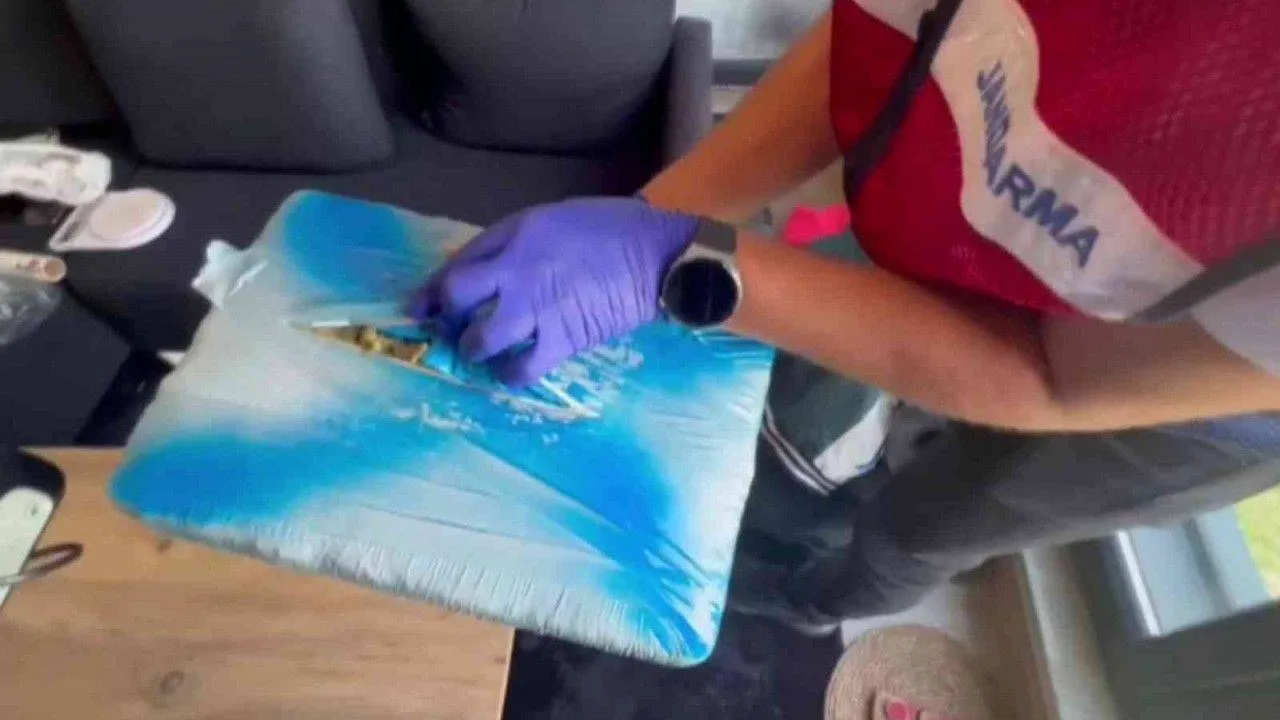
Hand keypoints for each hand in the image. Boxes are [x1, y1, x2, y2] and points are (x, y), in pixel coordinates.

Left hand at [411, 197, 698, 384]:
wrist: (654, 255)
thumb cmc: (606, 228)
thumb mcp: (548, 218)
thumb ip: (509, 242)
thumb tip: (478, 269)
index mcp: (514, 240)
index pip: (456, 267)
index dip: (431, 292)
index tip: (420, 307)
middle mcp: (516, 275)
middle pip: (458, 304)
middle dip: (448, 320)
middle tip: (453, 329)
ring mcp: (537, 311)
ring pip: (482, 342)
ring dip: (474, 350)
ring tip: (480, 352)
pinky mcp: (561, 341)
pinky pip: (522, 369)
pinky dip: (510, 375)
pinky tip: (510, 372)